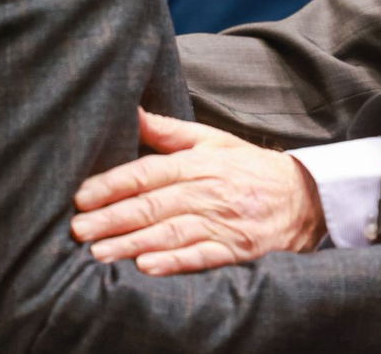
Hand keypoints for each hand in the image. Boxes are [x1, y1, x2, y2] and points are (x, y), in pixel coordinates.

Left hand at [70, 110, 324, 274]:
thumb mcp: (212, 141)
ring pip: (171, 232)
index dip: (113, 184)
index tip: (81, 196)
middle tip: (77, 230)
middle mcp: (208, 191)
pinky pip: (201, 257)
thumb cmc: (248, 168)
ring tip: (99, 254)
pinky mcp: (236, 250)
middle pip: (153, 205)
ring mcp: (223, 222)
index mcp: (199, 163)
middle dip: (112, 218)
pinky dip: (174, 263)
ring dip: (132, 244)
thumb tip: (130, 112)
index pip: (148, 173)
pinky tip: (147, 268)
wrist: (303, 197)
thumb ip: (169, 132)